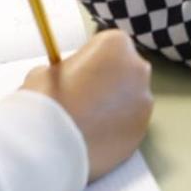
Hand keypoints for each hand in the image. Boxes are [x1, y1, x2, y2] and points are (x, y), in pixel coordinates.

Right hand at [20, 30, 153, 178]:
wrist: (49, 145)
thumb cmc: (46, 101)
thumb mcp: (46, 71)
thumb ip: (66, 70)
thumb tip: (67, 78)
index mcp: (116, 45)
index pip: (108, 45)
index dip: (89, 59)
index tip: (75, 73)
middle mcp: (137, 69)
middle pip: (125, 70)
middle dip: (108, 81)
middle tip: (82, 97)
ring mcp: (144, 103)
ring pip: (129, 100)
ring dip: (113, 107)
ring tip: (84, 122)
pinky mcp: (141, 132)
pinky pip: (128, 125)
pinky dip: (114, 130)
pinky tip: (92, 138)